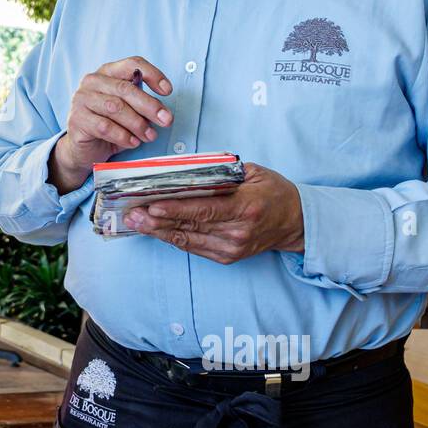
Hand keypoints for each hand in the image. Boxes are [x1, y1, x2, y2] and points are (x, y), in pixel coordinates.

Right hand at [50, 55, 172, 193]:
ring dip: (137, 124)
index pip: (132, 64)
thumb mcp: (128, 110)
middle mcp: (92, 81)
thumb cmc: (108, 125)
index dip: (152, 74)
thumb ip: (141, 105)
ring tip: (150, 136)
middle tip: (166, 120)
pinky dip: (123, 136)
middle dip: (149, 105)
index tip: (168, 90)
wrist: (82, 148)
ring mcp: (82, 99)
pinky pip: (104, 127)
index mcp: (107, 72)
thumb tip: (161, 112)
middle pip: (125, 88)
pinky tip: (133, 142)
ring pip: (115, 108)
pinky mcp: (77, 119)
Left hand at [123, 162, 304, 262]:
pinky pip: (194, 247)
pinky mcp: (227, 257)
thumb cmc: (274, 192)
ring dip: (158, 231)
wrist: (296, 223)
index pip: (203, 210)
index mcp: (246, 207)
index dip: (174, 209)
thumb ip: (222, 172)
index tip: (150, 205)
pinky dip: (173, 238)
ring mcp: (232, 248)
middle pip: (190, 226)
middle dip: (156, 221)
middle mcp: (237, 232)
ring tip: (136, 222)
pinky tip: (155, 230)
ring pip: (188, 240)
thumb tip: (187, 170)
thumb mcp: (254, 173)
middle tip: (131, 213)